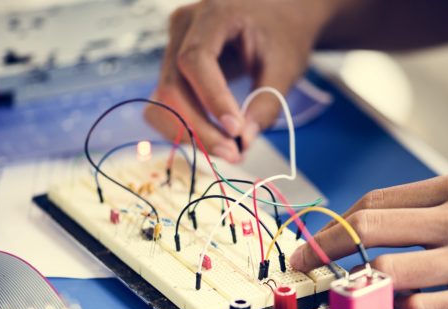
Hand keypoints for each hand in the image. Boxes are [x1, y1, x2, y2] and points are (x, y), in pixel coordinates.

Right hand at [145, 0, 338, 161]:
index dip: (212, 100)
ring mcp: (172, 48)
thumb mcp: (286, 66)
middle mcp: (183, 27)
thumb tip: (244, 142)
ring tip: (227, 151)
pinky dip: (184, 128)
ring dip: (189, 133)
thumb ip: (266, 103)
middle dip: (199, 127)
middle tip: (233, 154)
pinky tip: (212, 139)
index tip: (236, 131)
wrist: (278, 15)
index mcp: (213, 14)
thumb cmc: (283, 33)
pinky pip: (164, 105)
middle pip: (172, 86)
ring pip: (162, 101)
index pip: (196, 60)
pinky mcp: (172, 69)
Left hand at [290, 172, 447, 308]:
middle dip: (326, 248)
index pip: (374, 202)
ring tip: (359, 289)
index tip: (312, 239)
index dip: (334, 223)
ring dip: (363, 284)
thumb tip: (365, 227)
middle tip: (306, 264)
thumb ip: (427, 210)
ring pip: (387, 272)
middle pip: (369, 229)